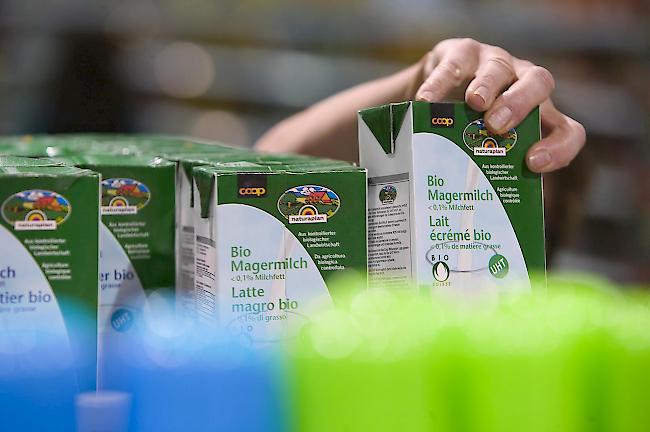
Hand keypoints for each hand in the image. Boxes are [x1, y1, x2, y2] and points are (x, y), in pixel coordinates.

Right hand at [414, 38, 585, 172]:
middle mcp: (522, 84)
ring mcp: (493, 64)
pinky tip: (426, 101)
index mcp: (537, 116)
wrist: (435, 95)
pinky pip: (455, 64)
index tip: (533, 164)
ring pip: (499, 68)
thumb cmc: (463, 134)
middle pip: (539, 84)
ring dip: (490, 86)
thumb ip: (486, 174)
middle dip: (521, 105)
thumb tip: (474, 217)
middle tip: (498, 127)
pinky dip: (441, 83)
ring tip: (473, 103)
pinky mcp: (461, 52)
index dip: (559, 147)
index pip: (567, 130)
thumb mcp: (480, 153)